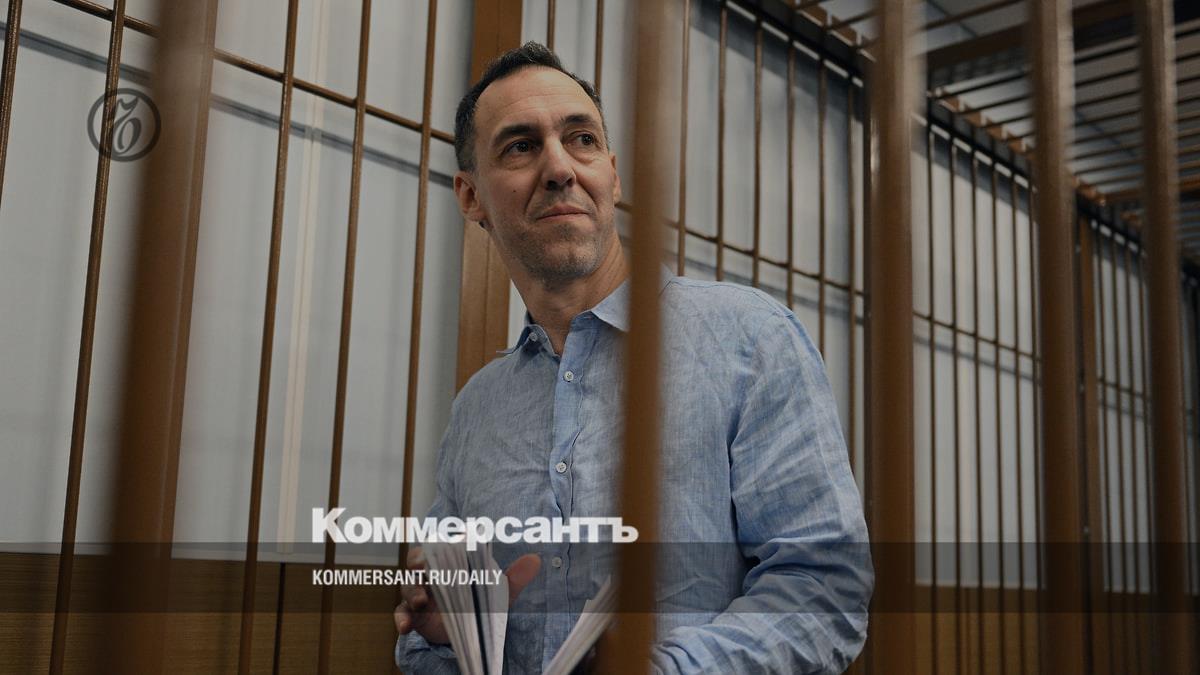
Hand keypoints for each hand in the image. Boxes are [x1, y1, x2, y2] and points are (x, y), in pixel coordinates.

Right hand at [394, 547, 542, 644]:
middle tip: (423, 571)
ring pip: (408, 588)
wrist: (471, 626)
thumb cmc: (480, 599)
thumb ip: (514, 576)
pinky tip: (405, 627)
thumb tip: (536, 560)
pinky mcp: (414, 615)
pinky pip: (401, 614)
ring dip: (412, 593)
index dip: (431, 548)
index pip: (434, 547)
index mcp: (447, 562)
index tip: (432, 551)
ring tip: (421, 602)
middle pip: (416, 565)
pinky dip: (401, 619)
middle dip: (418, 566)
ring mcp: (419, 594)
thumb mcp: (498, 591)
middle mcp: (430, 574)